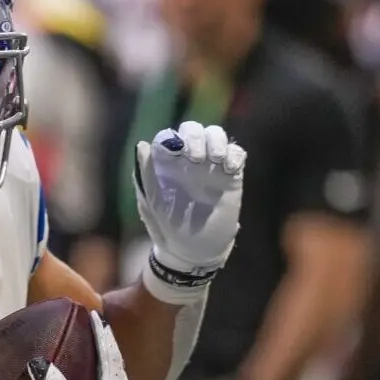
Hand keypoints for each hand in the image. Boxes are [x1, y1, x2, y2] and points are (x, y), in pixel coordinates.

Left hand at [135, 121, 245, 303]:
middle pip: (195, 130)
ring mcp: (210, 167)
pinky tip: (230, 169)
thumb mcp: (151, 202)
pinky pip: (237, 153)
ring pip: (217, 136)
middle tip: (196, 158)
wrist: (193, 250)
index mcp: (166, 165)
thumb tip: (143, 145)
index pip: (170, 136)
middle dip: (196, 136)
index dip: (172, 138)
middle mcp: (188, 161)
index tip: (175, 151)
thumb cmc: (167, 227)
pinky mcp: (231, 177)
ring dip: (217, 141)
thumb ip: (146, 174)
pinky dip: (235, 154)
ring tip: (215, 161)